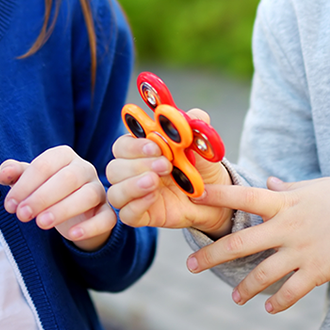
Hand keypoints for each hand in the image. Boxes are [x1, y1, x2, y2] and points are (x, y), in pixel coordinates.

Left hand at [0, 146, 115, 251]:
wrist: (74, 215)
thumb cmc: (47, 191)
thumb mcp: (29, 181)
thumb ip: (15, 173)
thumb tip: (3, 173)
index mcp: (64, 156)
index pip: (45, 165)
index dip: (25, 184)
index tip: (10, 205)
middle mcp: (85, 169)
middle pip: (67, 178)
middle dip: (42, 197)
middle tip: (22, 215)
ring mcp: (99, 190)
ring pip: (87, 195)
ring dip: (63, 209)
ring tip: (41, 223)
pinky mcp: (107, 212)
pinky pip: (106, 218)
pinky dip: (90, 227)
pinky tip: (71, 235)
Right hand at [105, 109, 232, 235]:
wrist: (215, 196)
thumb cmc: (201, 166)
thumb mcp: (201, 144)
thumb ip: (195, 125)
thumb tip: (193, 114)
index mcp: (140, 151)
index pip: (122, 145)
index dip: (134, 146)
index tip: (156, 146)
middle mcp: (132, 172)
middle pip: (114, 168)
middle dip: (137, 165)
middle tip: (165, 165)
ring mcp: (135, 195)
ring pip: (115, 192)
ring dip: (133, 185)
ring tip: (156, 181)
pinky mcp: (141, 215)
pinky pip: (126, 214)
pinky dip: (137, 205)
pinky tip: (155, 197)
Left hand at [185, 175, 329, 313]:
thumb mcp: (312, 186)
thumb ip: (287, 188)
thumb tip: (271, 182)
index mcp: (283, 202)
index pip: (243, 196)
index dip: (217, 195)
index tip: (193, 196)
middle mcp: (286, 227)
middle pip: (241, 242)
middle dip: (213, 255)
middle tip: (191, 265)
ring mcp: (301, 250)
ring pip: (263, 274)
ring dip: (245, 288)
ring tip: (236, 298)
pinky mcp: (317, 270)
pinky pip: (292, 292)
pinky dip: (279, 302)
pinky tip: (270, 307)